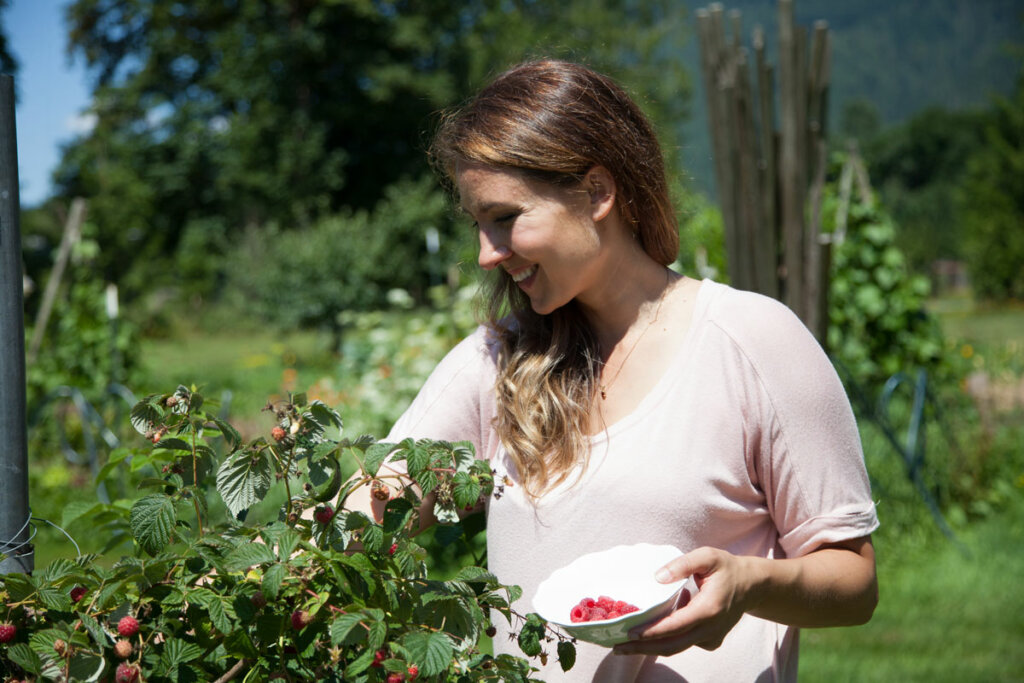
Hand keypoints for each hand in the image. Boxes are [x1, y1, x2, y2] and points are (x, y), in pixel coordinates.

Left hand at [612, 546, 755, 656]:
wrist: (751, 585)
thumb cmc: (726, 568)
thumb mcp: (707, 556)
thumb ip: (682, 565)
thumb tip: (657, 578)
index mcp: (708, 609)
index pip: (675, 625)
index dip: (652, 631)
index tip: (630, 633)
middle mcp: (710, 629)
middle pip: (672, 645)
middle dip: (643, 649)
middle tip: (617, 648)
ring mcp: (712, 638)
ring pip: (677, 647)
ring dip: (651, 647)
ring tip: (625, 644)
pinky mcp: (711, 641)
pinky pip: (685, 643)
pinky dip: (668, 638)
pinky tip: (655, 625)